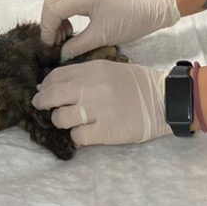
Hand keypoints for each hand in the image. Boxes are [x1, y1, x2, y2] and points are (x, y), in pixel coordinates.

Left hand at [32, 57, 173, 146]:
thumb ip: (83, 75)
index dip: (45, 86)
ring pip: (60, 118)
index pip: (56, 76)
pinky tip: (86, 133)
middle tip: (42, 108)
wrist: (164, 101)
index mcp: (93, 69)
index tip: (43, 93)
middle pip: (52, 96)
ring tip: (72, 122)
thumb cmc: (136, 84)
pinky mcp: (106, 131)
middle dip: (42, 104)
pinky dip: (78, 136)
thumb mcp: (109, 69)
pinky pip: (77, 136)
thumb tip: (50, 85)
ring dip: (62, 121)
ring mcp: (98, 110)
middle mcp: (92, 87)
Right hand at [40, 0, 179, 60]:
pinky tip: (69, 32)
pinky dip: (62, 18)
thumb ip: (77, 46)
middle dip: (48, 23)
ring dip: (54, 21)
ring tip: (61, 39)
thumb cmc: (127, 23)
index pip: (54, 9)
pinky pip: (66, 4)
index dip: (48, 29)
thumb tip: (59, 55)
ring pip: (57, 2)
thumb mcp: (101, 37)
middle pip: (51, 2)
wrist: (147, 12)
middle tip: (52, 43)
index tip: (49, 46)